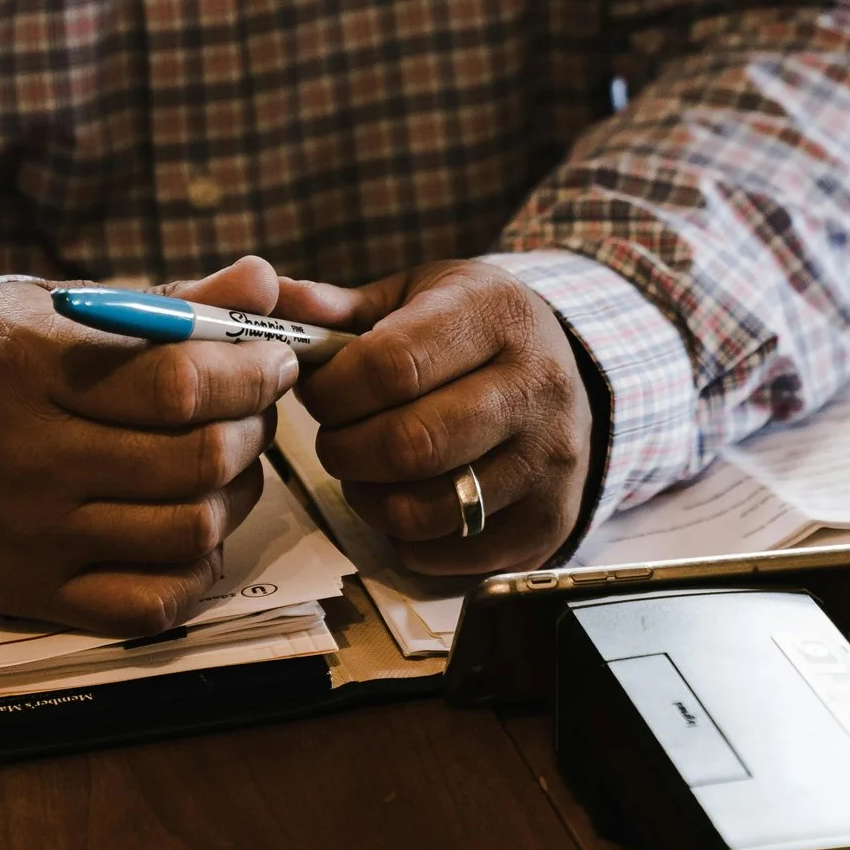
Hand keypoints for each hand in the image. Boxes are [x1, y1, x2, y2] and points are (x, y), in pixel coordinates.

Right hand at [0, 257, 296, 634]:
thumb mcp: (64, 312)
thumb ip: (170, 303)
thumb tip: (262, 281)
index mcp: (30, 370)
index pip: (177, 382)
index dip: (248, 372)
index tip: (271, 360)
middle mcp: (27, 460)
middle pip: (198, 460)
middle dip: (253, 428)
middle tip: (251, 410)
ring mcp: (32, 538)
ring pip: (191, 531)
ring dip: (234, 496)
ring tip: (222, 465)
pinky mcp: (34, 595)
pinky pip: (152, 605)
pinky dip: (193, 570)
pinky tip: (185, 529)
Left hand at [280, 260, 592, 575]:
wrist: (574, 375)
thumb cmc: (474, 331)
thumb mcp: (419, 295)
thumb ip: (344, 308)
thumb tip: (275, 305)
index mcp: (495, 316)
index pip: (393, 366)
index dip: (333, 390)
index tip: (319, 392)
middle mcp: (535, 388)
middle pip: (410, 445)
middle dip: (346, 449)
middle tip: (337, 437)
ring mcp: (549, 462)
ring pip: (426, 509)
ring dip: (369, 500)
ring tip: (367, 471)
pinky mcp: (550, 521)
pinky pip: (451, 555)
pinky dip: (408, 538)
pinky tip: (407, 499)